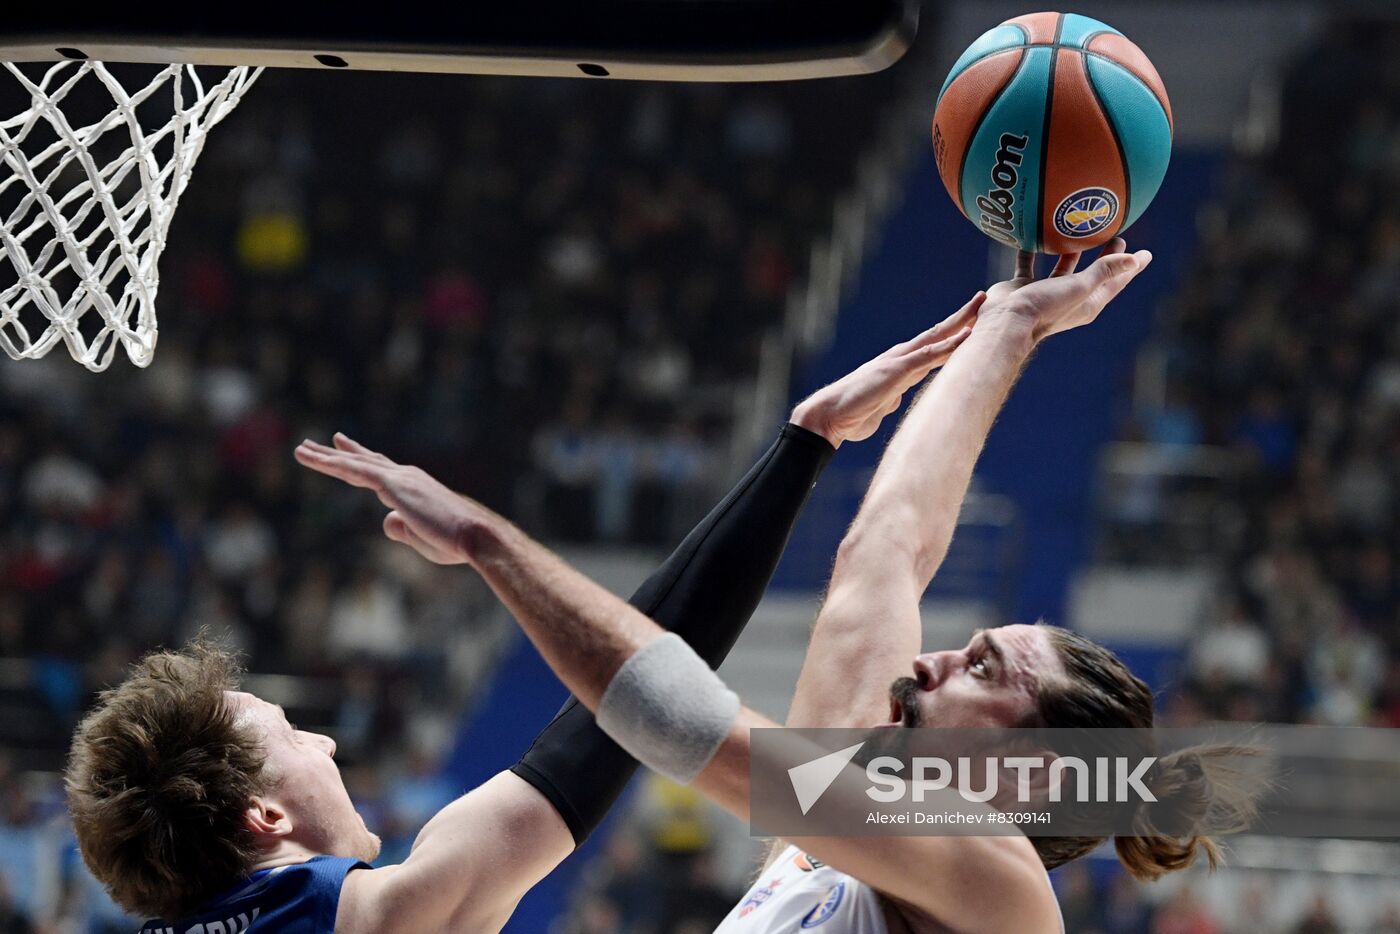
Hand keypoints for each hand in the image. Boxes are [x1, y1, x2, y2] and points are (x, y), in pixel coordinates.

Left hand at [294, 434, 472, 564]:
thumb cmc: (454, 542)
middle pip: (365, 461)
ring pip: (354, 465)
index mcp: (415, 488)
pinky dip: (335, 464)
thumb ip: (402, 527)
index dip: (360, 459)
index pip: (381, 470)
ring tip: (300, 450)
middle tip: (316, 443)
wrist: (473, 536)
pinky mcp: (394, 485)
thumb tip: (387, 522)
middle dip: (339, 453)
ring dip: (325, 458)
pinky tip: (315, 460)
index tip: (342, 447)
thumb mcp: (421, 537)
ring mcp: (400, 478)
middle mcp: (407, 476)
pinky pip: (357, 471)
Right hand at [789, 292, 983, 446]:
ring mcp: (900, 361)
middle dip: (962, 317)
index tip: (973, 322)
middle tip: (984, 299)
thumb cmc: (853, 412)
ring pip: (937, 337)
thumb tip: (897, 398)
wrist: (830, 415)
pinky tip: (967, 335)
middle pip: (938, 333)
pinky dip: (949, 345)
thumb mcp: (881, 404)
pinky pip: (929, 355)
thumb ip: (892, 396)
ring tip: (981, 306)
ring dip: (961, 322)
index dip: (954, 333)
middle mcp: (902, 357)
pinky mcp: (897, 370)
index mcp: (901, 366)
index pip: (933, 346)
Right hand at [982, 238, 1150, 342]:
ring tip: (1078, 232)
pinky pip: (1030, 264)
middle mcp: (1068, 299)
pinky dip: (1033, 251)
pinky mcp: (1023, 287)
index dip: (1131, 267)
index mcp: (1087, 303)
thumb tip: (1134, 260)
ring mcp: (1045, 293)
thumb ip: (1104, 271)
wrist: (1006, 322)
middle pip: (1093, 274)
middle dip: (1106, 256)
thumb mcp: (1079, 287)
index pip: (1116, 282)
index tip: (1146, 254)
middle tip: (1117, 237)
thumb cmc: (1045, 307)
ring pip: (1063, 268)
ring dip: (1072, 252)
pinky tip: (1033, 236)